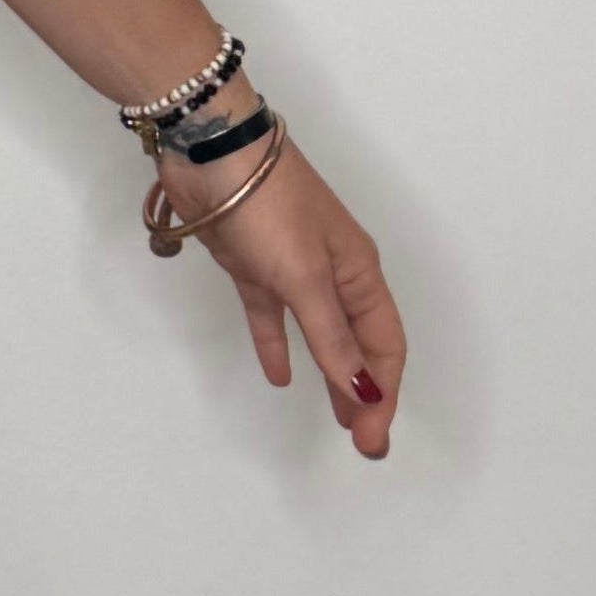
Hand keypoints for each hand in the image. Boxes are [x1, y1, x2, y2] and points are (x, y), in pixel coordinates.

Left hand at [161, 128, 404, 459]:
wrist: (212, 153)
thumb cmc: (268, 206)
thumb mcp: (304, 277)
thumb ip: (329, 335)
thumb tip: (360, 389)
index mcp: (359, 272)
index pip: (383, 345)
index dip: (382, 393)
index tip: (373, 437)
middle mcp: (334, 273)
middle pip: (359, 344)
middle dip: (366, 393)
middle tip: (366, 441)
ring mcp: (292, 271)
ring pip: (321, 336)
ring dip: (331, 375)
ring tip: (339, 417)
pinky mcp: (253, 267)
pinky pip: (273, 318)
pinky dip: (279, 345)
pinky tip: (280, 376)